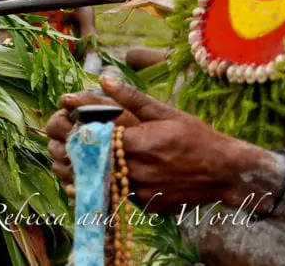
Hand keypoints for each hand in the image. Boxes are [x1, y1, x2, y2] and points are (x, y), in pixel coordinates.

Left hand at [46, 75, 261, 212]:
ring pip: (100, 182)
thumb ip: (130, 97)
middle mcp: (138, 171)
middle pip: (92, 161)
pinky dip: (103, 184)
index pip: (94, 137)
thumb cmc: (195, 137)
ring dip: (82, 169)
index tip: (66, 122)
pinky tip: (94, 173)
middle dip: (73, 150)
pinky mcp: (146, 206)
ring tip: (69, 157)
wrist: (225, 172)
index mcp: (139, 144)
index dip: (77, 130)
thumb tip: (103, 77)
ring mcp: (142, 193)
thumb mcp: (164, 112)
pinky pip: (115, 196)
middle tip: (59, 141)